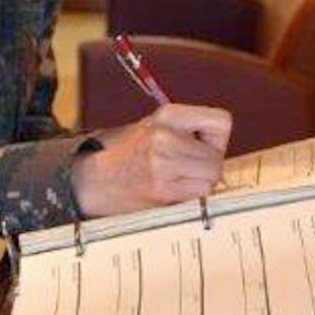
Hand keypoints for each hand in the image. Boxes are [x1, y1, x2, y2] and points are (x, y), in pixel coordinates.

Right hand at [70, 103, 231, 217]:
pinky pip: (196, 198)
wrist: (92, 179)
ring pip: (209, 181)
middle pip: (217, 159)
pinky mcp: (161, 192)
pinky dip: (188, 198)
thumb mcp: (155, 125)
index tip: (201, 145)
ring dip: (199, 185)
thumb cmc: (126, 152)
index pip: (222, 122)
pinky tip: (169, 191)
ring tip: (177, 180)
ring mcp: (163, 166)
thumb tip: (221, 147)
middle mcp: (166, 137)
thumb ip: (188, 129)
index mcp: (168, 116)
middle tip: (187, 168)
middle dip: (207, 167)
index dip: (216, 139)